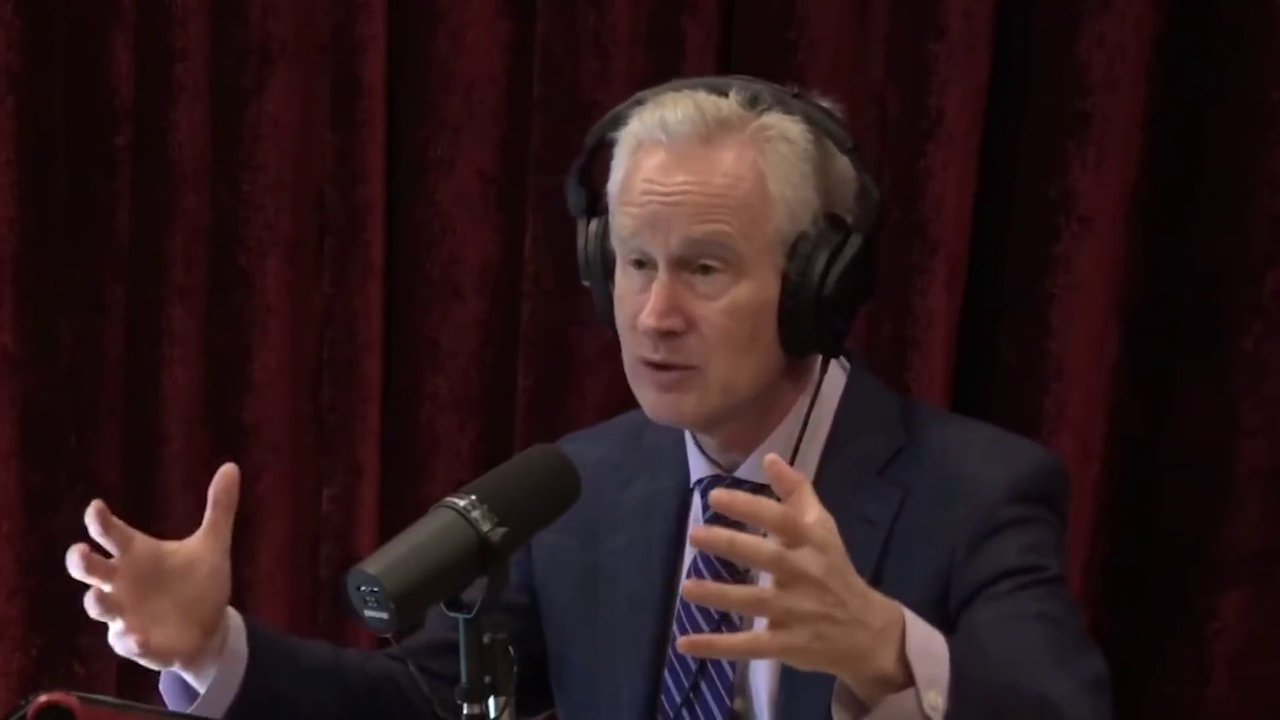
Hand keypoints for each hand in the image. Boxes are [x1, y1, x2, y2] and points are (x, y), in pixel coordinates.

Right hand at [65, 462, 240, 683]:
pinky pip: (127, 643)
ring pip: (99, 607)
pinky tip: (139, 637)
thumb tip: (232, 466)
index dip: (99, 520)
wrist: (210, 626)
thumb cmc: (199, 581)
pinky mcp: (137, 643)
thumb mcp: (213, 545)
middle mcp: (122, 582)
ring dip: (96, 603)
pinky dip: (130, 640)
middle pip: (89, 569)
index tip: (96, 508)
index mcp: (136, 553)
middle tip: (81, 552)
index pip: (110, 533)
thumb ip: (219, 508)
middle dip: (80, 561)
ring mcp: (126, 613)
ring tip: (98, 597)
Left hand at [677, 453, 911, 704]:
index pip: (781, 519)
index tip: (715, 497)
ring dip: (720, 595)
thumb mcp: (822, 528)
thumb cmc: (834, 570)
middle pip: (766, 557)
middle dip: (731, 545)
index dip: (749, 507)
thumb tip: (770, 457)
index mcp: (811, 543)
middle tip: (694, 534)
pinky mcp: (786, 643)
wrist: (866, 630)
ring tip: (686, 587)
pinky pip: (749, 645)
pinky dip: (717, 647)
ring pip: (755, 602)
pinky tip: (685, 643)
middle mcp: (804, 574)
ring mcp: (795, 611)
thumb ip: (797, 492)